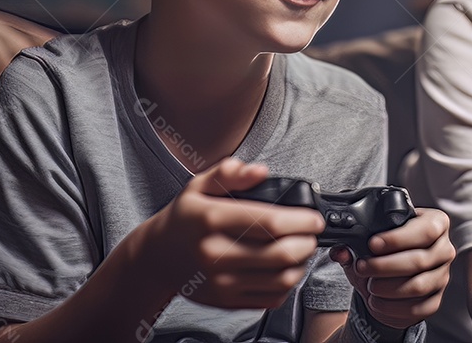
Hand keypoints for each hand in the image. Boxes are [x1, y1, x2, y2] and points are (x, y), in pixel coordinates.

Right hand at [137, 158, 324, 308]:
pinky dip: (288, 284)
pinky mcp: (226, 300)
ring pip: (281, 279)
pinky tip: (286, 269)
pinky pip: (271, 298)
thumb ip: (229, 173)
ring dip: (302, 264)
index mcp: (211, 220)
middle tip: (311, 234)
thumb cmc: (184, 219)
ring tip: (302, 250)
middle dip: (307, 243)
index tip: (314, 219)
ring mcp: (221, 281)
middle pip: (281, 254)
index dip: (302, 221)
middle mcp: (216, 253)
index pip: (270, 223)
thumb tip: (260, 171)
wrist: (157, 258)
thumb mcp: (199, 186)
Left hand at [331, 207, 454, 329]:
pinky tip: (377, 300)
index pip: (427, 230)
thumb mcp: (369, 242)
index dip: (398, 238)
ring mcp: (442, 276)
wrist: (390, 278)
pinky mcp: (435, 300)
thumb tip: (341, 251)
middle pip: (419, 260)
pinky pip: (417, 307)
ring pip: (417, 286)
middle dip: (384, 266)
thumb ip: (353, 243)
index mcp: (435, 224)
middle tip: (363, 266)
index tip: (372, 244)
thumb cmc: (385, 253)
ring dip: (387, 287)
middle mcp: (444, 249)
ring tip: (369, 284)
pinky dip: (391, 306)